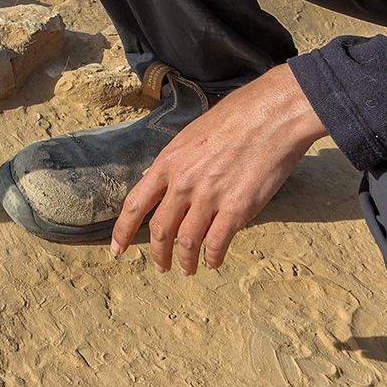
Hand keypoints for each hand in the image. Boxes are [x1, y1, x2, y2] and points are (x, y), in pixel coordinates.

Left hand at [110, 64, 327, 272]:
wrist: (269, 117)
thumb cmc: (233, 119)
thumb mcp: (190, 137)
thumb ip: (175, 164)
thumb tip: (163, 183)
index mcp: (167, 163)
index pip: (135, 204)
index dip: (123, 230)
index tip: (117, 249)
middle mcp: (182, 184)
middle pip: (160, 230)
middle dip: (158, 253)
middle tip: (160, 266)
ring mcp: (209, 198)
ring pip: (187, 241)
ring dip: (185, 260)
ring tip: (187, 269)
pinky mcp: (236, 210)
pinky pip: (217, 243)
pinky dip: (213, 257)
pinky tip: (213, 261)